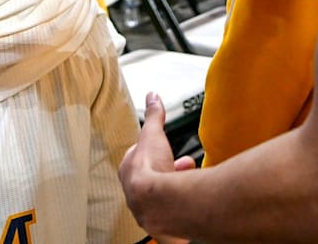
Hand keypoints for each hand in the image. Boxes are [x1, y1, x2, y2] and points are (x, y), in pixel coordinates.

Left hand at [118, 94, 196, 240]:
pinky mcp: (160, 221)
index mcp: (128, 170)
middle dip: (167, 168)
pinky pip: (169, 209)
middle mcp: (133, 191)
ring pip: (160, 194)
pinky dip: (179, 201)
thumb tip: (152, 96)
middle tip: (182, 164)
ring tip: (190, 179)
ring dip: (174, 184)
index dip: (152, 151)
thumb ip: (154, 116)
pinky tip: (189, 199)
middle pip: (151, 177)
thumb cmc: (151, 170)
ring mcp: (146, 207)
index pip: (137, 159)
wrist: (160, 202)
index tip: (163, 149)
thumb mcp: (154, 134)